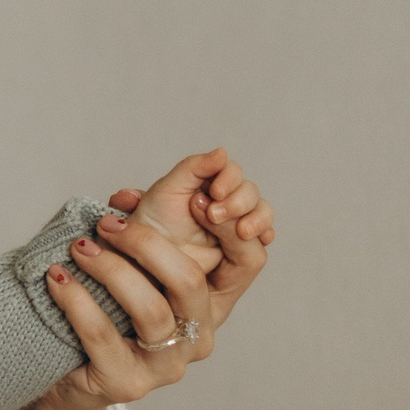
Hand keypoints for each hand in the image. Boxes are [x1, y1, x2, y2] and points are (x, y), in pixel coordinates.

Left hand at [43, 150, 275, 409]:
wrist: (71, 377)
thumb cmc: (106, 313)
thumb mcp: (131, 271)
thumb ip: (139, 235)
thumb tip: (124, 196)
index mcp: (212, 304)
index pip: (250, 261)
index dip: (232, 226)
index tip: (196, 198)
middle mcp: (199, 336)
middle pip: (189, 282)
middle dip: (147, 244)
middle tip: (107, 224)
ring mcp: (167, 365)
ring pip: (149, 309)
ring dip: (110, 270)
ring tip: (79, 248)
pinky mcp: (128, 382)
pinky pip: (102, 335)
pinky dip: (77, 301)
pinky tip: (59, 279)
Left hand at [121, 148, 265, 276]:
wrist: (146, 258)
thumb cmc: (151, 222)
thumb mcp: (166, 189)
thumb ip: (193, 167)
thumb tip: (223, 152)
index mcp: (207, 182)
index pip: (232, 171)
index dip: (229, 179)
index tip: (215, 192)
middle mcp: (224, 198)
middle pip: (250, 191)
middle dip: (237, 202)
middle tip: (214, 216)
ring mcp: (234, 220)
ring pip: (261, 212)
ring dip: (256, 219)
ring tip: (242, 232)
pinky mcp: (240, 243)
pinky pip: (263, 235)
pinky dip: (263, 234)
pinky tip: (252, 238)